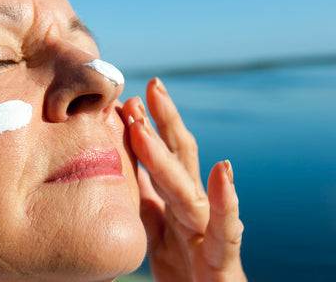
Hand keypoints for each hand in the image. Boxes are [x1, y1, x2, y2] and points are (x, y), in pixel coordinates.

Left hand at [121, 78, 246, 281]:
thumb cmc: (182, 265)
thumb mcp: (155, 227)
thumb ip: (146, 199)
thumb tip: (125, 170)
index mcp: (175, 198)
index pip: (162, 156)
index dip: (147, 127)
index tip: (128, 100)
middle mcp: (192, 205)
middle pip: (179, 157)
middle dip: (163, 121)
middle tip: (149, 87)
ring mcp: (207, 226)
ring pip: (188, 185)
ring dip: (168, 152)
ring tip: (148, 120)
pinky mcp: (221, 254)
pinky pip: (225, 227)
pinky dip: (226, 200)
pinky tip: (223, 171)